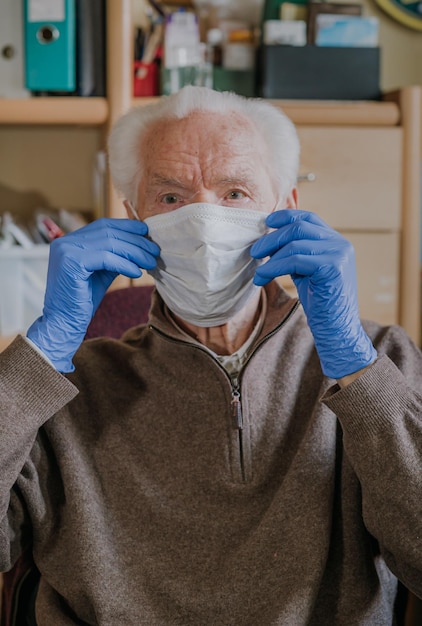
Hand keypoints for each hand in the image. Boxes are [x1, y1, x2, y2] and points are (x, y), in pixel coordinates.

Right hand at [27, 218, 159, 372]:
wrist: (64, 323)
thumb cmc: (82, 300)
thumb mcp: (102, 272)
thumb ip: (115, 256)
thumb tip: (140, 244)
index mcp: (70, 240)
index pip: (103, 225)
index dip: (126, 226)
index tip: (146, 232)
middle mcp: (65, 241)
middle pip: (108, 232)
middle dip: (135, 241)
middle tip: (154, 250)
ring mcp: (66, 250)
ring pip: (109, 243)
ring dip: (134, 252)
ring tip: (151, 262)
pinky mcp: (71, 263)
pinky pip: (106, 258)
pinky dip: (124, 264)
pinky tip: (137, 272)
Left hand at [250, 210, 376, 378]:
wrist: (338, 331)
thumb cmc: (321, 305)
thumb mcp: (306, 272)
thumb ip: (295, 254)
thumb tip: (268, 241)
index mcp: (336, 242)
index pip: (309, 217)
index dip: (286, 216)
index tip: (267, 222)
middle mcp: (340, 244)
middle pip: (299, 227)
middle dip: (272, 238)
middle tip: (254, 252)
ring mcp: (338, 254)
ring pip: (294, 245)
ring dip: (270, 257)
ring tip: (258, 272)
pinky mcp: (332, 268)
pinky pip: (295, 260)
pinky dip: (273, 268)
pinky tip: (263, 277)